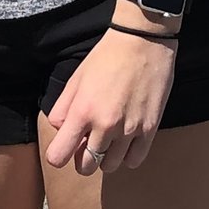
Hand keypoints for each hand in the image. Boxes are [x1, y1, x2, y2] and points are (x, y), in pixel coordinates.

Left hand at [44, 29, 178, 173]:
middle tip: (88, 143)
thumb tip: (60, 130)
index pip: (59, 156)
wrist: (143, 41)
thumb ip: (62, 108)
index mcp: (82, 111)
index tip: (64, 149)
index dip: (59, 155)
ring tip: (109, 140)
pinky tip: (126, 142)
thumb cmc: (107, 57)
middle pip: (86, 166)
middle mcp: (105, 125)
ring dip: (106, 157)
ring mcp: (129, 129)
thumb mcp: (76, 79)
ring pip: (111, 166)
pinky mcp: (150, 129)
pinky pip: (135, 161)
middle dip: (83, 159)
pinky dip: (128, 156)